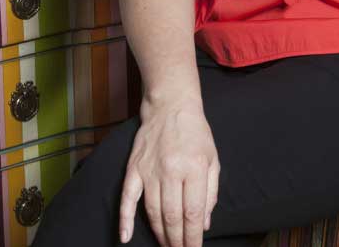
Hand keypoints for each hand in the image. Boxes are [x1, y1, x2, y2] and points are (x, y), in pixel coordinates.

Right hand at [119, 96, 219, 246]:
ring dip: (160, 234)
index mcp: (195, 168)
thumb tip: (204, 224)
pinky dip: (125, 219)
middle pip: (172, 217)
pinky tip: (125, 237)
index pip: (193, 212)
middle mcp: (171, 171)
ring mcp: (150, 170)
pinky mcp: (134, 168)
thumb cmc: (196, 133)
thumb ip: (211, 192)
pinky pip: (127, 198)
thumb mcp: (213, 159)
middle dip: (177, 241)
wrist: (171, 106)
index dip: (193, 236)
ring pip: (153, 212)